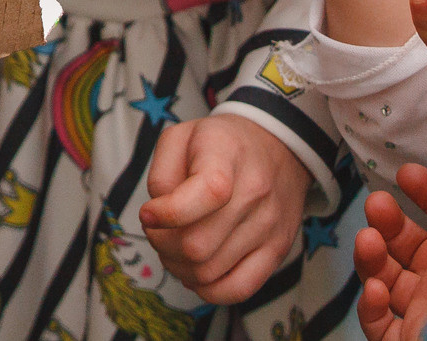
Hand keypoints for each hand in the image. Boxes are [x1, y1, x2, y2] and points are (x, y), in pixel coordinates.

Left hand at [137, 115, 312, 302]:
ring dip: (179, 267)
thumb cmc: (219, 144)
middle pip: (197, 245)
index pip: (206, 194)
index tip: (148, 213)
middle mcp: (254, 192)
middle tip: (157, 231)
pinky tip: (195, 271)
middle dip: (163, 244)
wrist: (276, 147)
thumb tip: (157, 219)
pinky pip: (238, 290)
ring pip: (209, 272)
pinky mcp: (278, 250)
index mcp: (227, 154)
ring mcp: (269, 226)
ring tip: (173, 248)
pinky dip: (207, 289)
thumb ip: (161, 175)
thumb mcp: (180, 137)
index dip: (167, 213)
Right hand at [353, 111, 426, 340]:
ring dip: (371, 256)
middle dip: (389, 221)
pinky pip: (380, 324)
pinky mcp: (413, 339)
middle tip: (378, 204)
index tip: (407, 174)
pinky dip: (370, 304)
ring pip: (389, 281)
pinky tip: (375, 285)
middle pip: (412, 248)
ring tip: (370, 240)